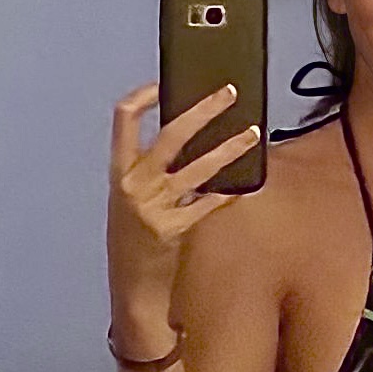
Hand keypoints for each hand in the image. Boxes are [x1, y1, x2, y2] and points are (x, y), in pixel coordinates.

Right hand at [107, 80, 259, 344]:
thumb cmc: (136, 242)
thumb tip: (193, 139)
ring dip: (230, 148)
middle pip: (170, 133)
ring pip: (198, 167)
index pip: (124, 120)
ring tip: (254, 135)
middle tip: (231, 93)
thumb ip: (153, 172)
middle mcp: (132, 184)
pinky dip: (229, 193)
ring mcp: (152, 206)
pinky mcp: (171, 229)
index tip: (167, 82)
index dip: (144, 96)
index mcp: (119, 172)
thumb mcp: (134, 201)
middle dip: (204, 109)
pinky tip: (246, 186)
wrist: (132, 289)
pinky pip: (208, 203)